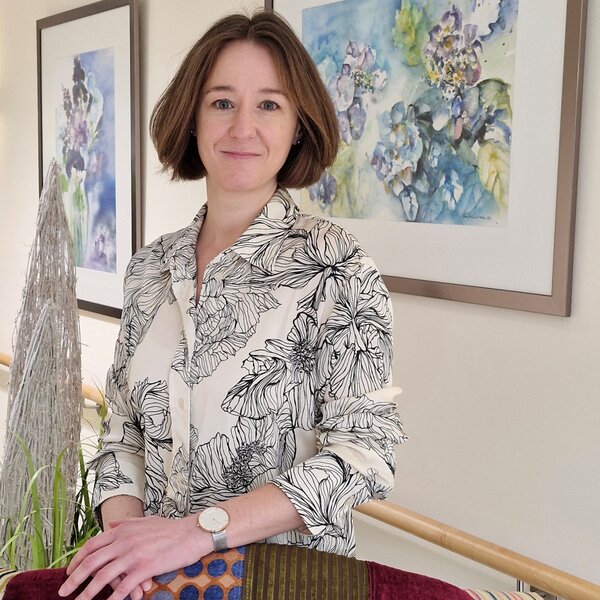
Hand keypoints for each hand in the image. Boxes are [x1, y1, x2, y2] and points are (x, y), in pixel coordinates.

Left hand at [58, 514, 208, 599]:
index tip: (69, 572)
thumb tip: (109, 523)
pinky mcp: (144, 568)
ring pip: (102, 577)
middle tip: (64, 591)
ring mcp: (133, 555)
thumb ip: (126, 522)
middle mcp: (124, 541)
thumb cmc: (170, 528)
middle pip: (91, 562)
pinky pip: (123, 587)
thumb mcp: (146, 520)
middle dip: (74, 579)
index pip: (92, 545)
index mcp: (123, 530)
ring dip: (87, 593)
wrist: (191, 533)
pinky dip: (112, 599)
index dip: (77, 560)